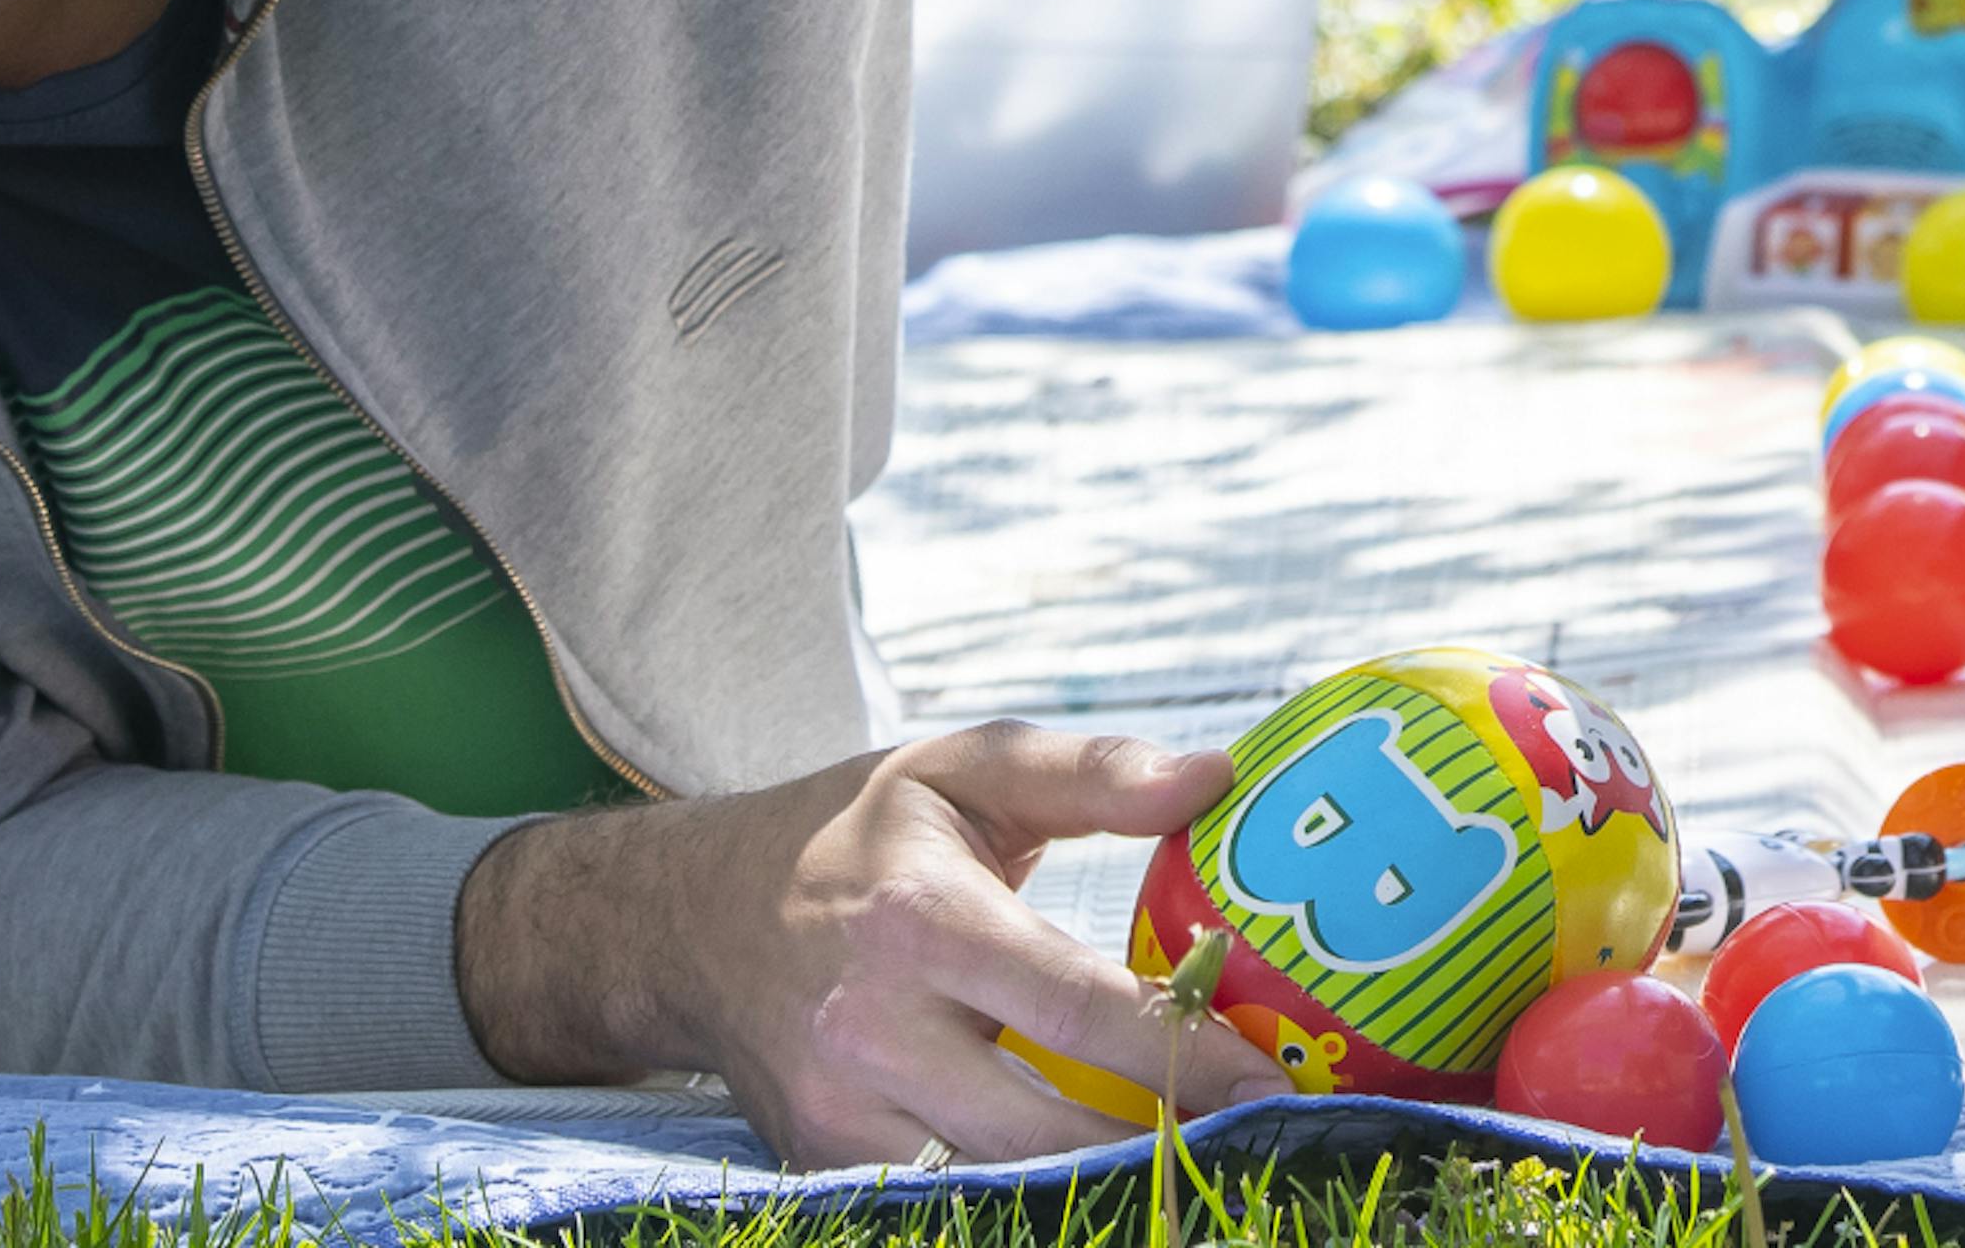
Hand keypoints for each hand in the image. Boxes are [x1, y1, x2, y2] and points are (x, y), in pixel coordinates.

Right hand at [456, 719, 1279, 1167]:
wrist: (692, 920)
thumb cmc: (857, 835)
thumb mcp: (966, 766)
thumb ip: (1093, 772)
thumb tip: (1215, 778)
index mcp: (920, 925)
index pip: (1074, 1009)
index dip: (1182, 1054)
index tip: (1271, 1081)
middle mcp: (871, 1034)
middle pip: (1040, 1133)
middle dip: (1153, 1151)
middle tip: (1259, 1147)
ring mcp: (840, 1117)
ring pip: (993, 1186)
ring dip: (1093, 1187)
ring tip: (1192, 1169)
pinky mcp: (823, 1166)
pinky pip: (942, 1198)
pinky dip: (1020, 1194)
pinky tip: (1094, 1177)